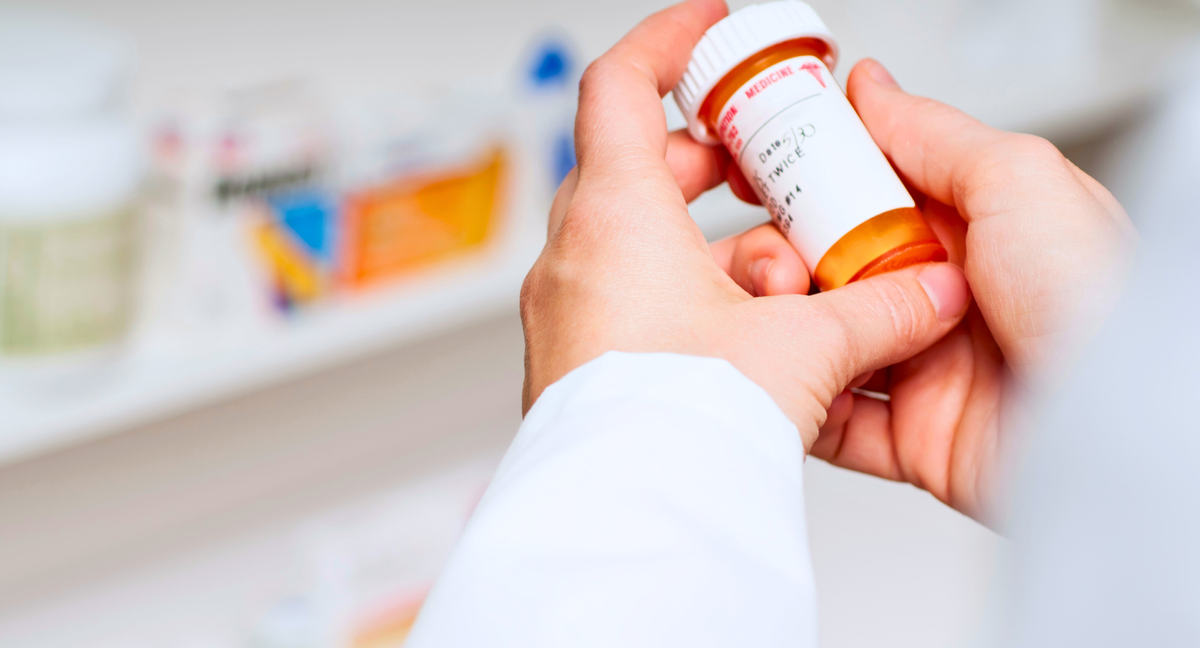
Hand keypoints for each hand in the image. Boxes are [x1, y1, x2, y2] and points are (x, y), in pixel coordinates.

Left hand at [520, 0, 969, 453]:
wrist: (628, 522)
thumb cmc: (676, 431)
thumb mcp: (797, 349)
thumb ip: (875, 310)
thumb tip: (928, 294)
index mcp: (615, 216)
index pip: (620, 85)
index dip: (667, 42)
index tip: (709, 28)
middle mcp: (577, 255)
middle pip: (641, 165)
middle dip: (714, 162)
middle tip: (769, 169)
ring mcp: (570, 310)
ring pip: (639, 238)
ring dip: (710, 243)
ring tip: (780, 275)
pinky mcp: (579, 359)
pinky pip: (629, 296)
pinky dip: (683, 292)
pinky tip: (744, 333)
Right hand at [710, 59, 1135, 522]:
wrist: (1113, 427)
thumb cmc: (1096, 299)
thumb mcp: (1018, 180)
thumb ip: (934, 136)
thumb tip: (873, 90)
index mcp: (971, 231)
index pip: (867, 196)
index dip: (809, 183)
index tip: (761, 174)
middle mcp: (944, 299)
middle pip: (832, 269)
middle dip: (786, 258)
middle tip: (774, 258)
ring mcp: (927, 370)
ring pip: (825, 342)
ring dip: (788, 327)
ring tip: (777, 314)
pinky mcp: (915, 441)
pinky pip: (840, 424)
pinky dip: (805, 403)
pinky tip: (786, 377)